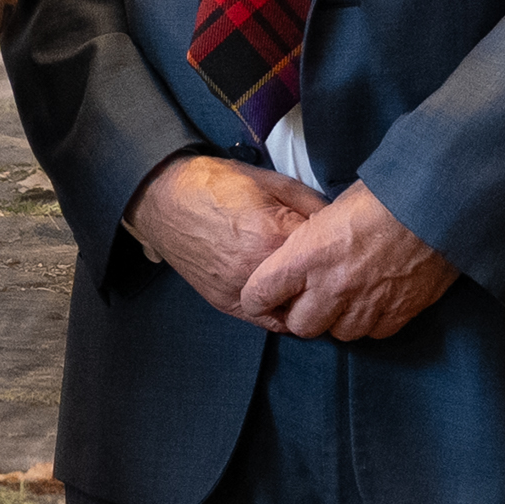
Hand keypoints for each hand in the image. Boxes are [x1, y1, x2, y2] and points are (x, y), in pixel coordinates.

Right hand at [126, 154, 324, 319]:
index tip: (340, 242)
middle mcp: (257, 271)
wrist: (164, 198)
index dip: (338, 247)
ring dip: (305, 299)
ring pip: (293, 311)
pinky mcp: (225, 303)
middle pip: (314, 289)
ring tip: (311, 283)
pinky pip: (266, 321)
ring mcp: (239, 290)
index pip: (328, 255)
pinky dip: (282, 313)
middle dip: (325, 277)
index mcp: (274, 237)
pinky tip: (287, 297)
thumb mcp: (272, 182)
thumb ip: (311, 203)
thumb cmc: (216, 184)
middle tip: (331, 266)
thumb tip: (338, 222)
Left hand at [237, 182, 460, 343]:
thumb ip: (308, 240)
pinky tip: (378, 299)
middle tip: (313, 297)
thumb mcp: (329, 207)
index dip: (258, 299)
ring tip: (350, 296)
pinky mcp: (399, 312)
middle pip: (301, 326)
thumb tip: (300, 252)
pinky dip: (373, 321)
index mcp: (305, 256)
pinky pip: (375, 333)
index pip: (259, 296)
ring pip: (339, 334)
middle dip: (304, 314)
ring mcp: (366, 304)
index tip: (265, 296)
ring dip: (340, 319)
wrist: (437, 201)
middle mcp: (331, 286)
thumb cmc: (382, 193)